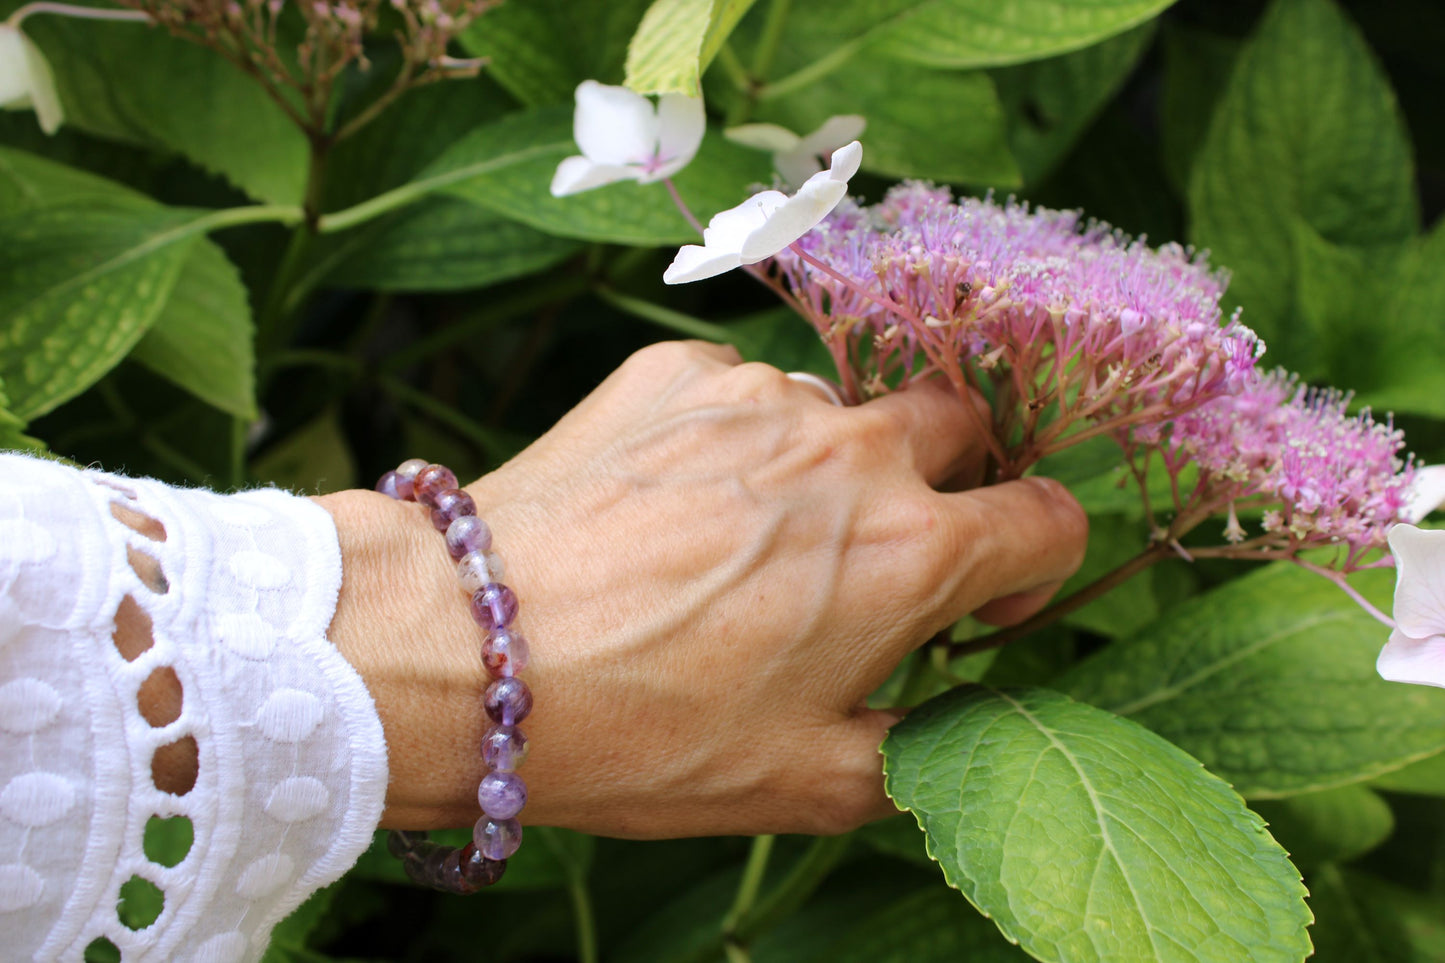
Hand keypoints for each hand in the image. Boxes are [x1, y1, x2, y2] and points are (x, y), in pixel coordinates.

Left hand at [317, 341, 1086, 837]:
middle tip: (884, 546)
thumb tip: (953, 719)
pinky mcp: (675, 368)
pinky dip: (733, 436)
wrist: (469, 652)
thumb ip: (921, 751)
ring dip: (828, 462)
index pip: (1051, 519)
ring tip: (746, 537)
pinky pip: (740, 389)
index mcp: (911, 553)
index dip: (1035, 564)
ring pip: (840, 407)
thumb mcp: (806, 785)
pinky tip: (673, 500)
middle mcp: (853, 451)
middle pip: (962, 425)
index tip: (985, 600)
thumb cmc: (643, 733)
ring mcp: (760, 395)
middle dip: (950, 480)